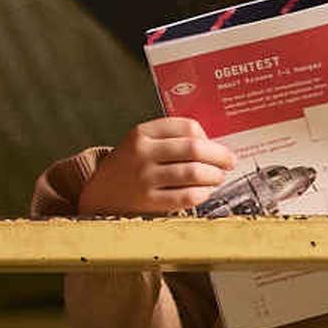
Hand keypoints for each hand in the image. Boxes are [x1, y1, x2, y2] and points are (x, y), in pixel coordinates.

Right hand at [78, 118, 233, 215]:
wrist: (98, 195)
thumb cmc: (126, 168)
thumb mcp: (139, 144)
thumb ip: (168, 139)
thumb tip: (212, 146)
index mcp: (141, 133)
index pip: (186, 127)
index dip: (208, 137)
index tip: (215, 145)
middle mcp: (142, 153)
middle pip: (194, 148)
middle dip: (220, 156)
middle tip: (229, 162)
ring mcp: (144, 178)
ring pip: (194, 172)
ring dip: (214, 175)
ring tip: (218, 177)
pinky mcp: (148, 201)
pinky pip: (186, 196)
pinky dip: (202, 194)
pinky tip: (204, 192)